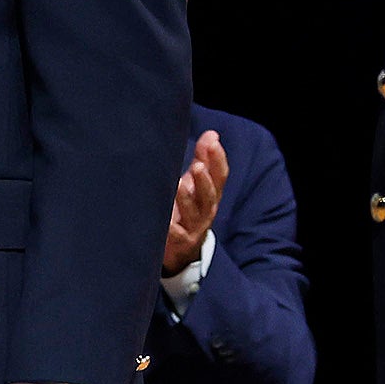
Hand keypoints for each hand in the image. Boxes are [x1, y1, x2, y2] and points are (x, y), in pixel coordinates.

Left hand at [162, 129, 227, 274]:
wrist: (182, 249)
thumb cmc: (188, 208)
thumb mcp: (197, 184)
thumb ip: (204, 159)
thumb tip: (212, 134)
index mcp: (211, 194)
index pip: (220, 176)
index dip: (218, 160)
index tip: (213, 143)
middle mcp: (206, 211)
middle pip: (209, 196)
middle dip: (204, 181)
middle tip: (197, 167)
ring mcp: (193, 227)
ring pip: (193, 213)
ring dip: (186, 199)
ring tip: (178, 185)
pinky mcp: (178, 241)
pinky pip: (174, 234)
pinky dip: (169, 226)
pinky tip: (164, 219)